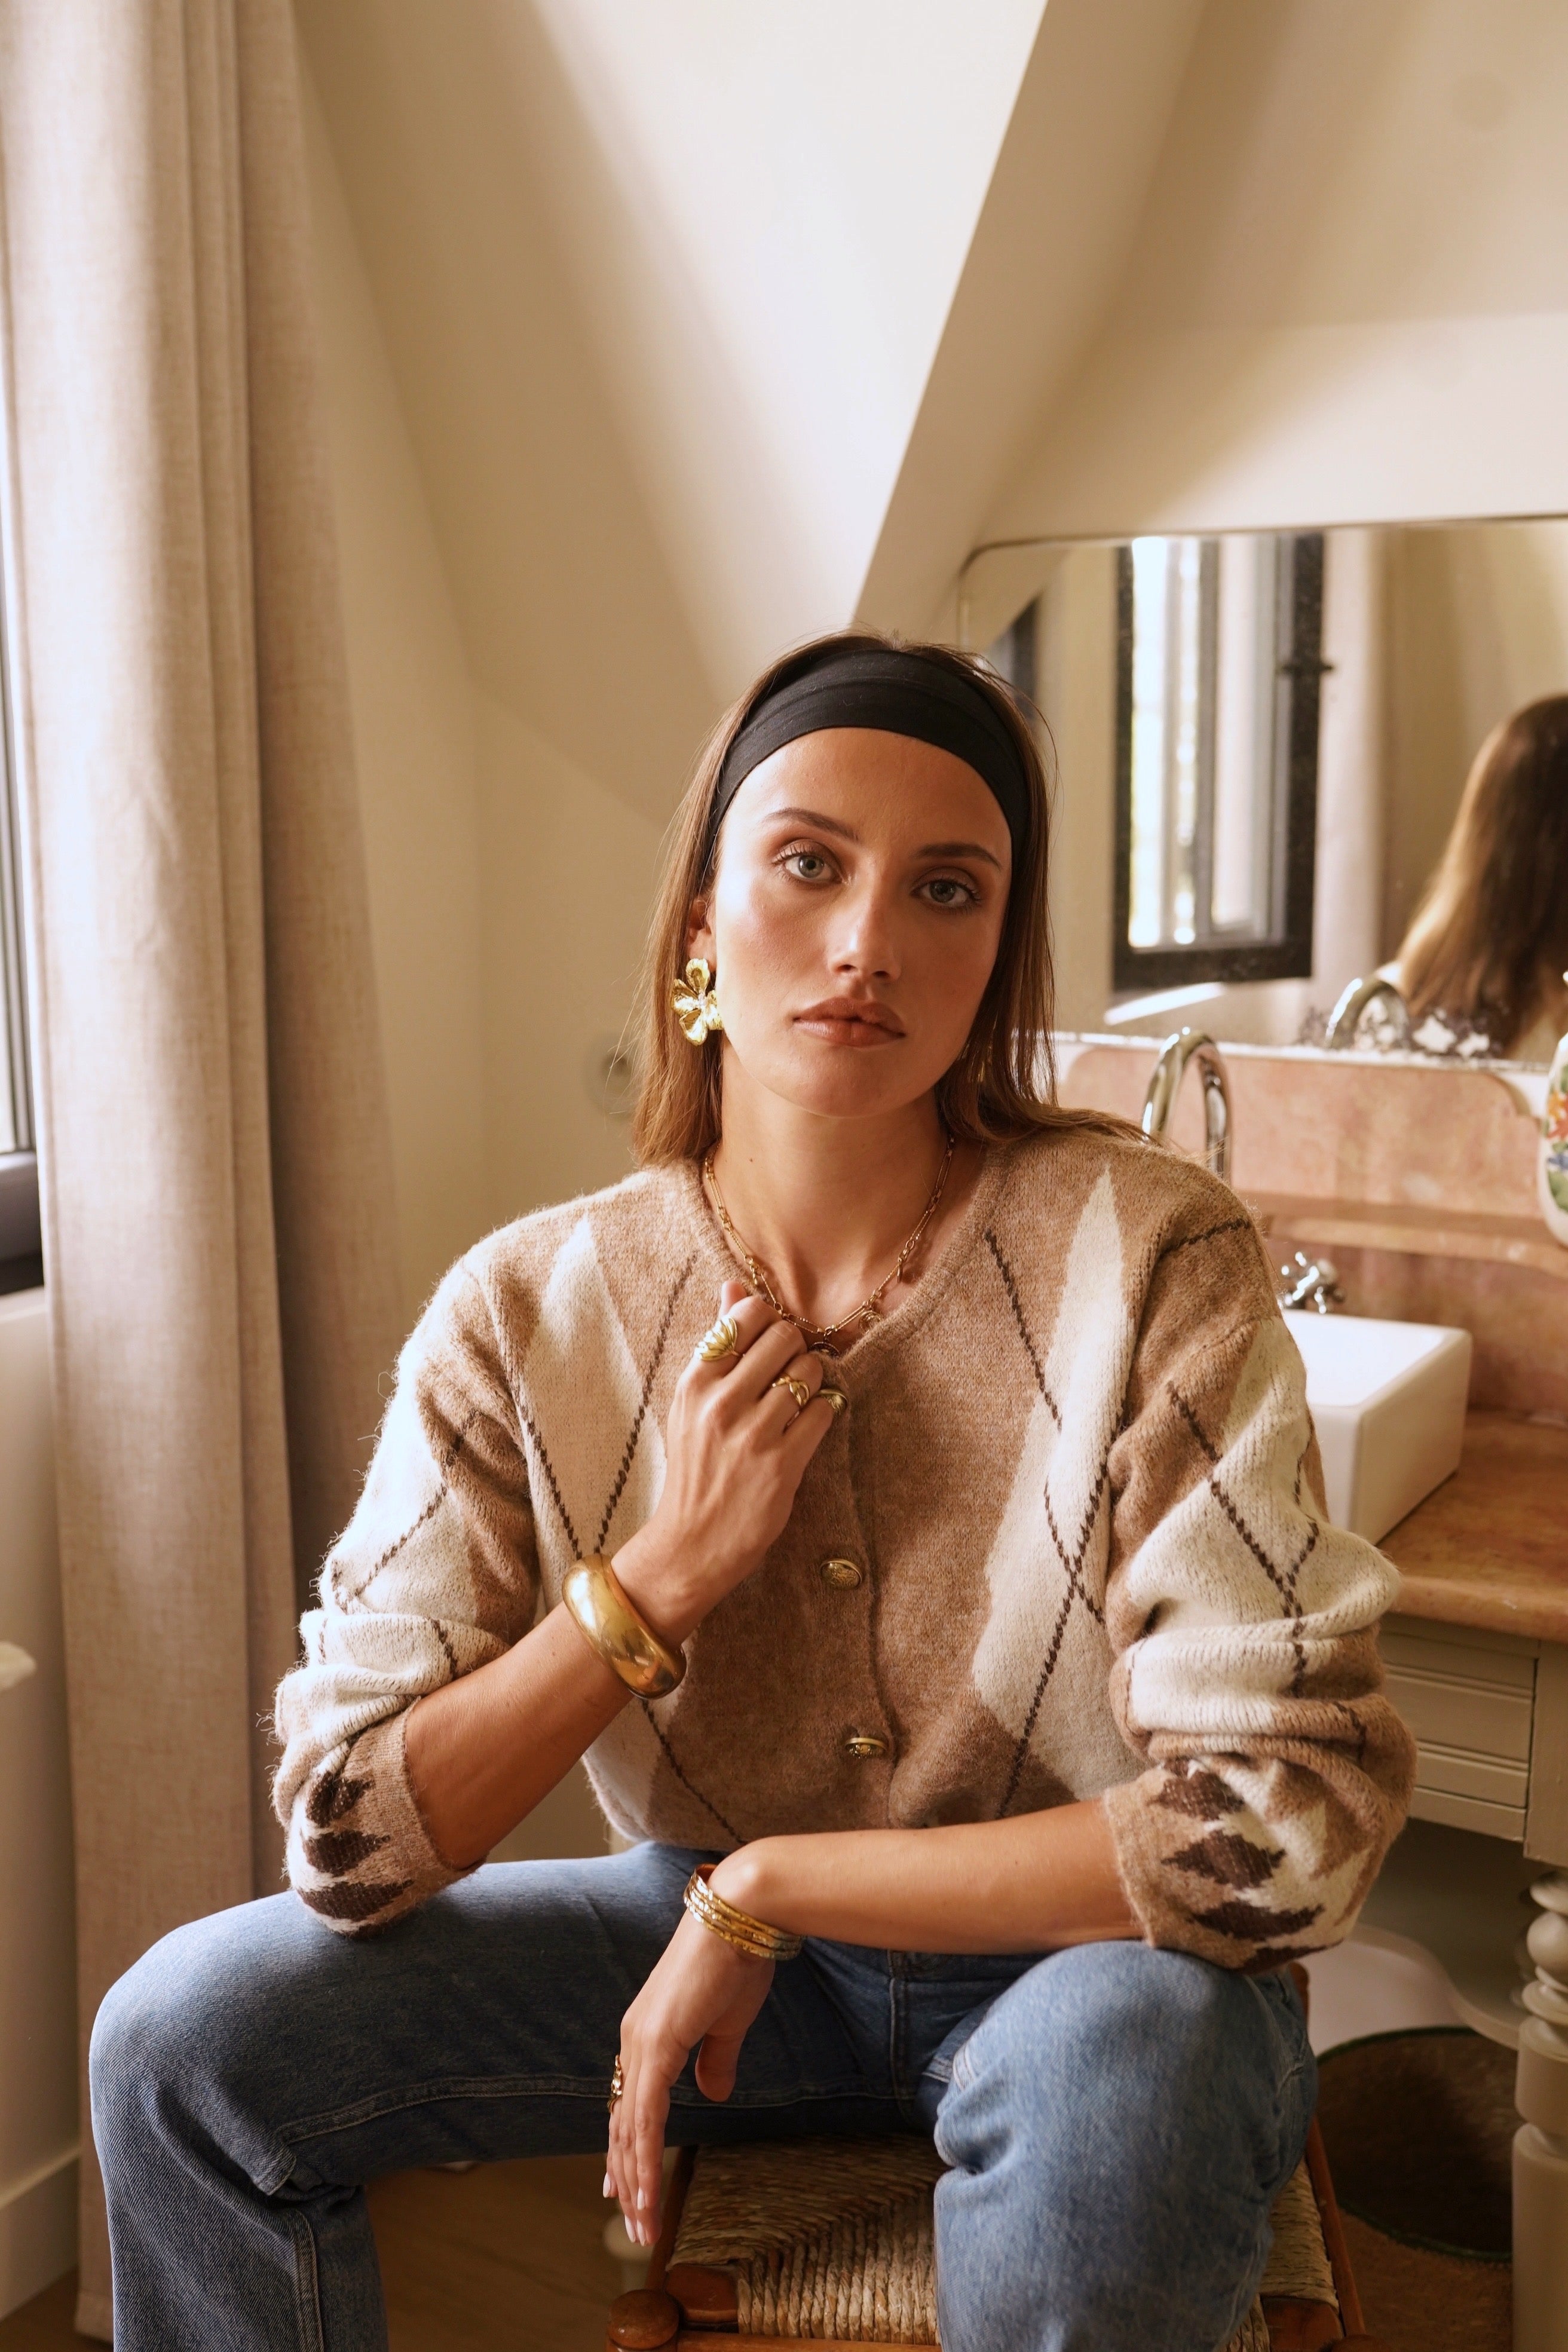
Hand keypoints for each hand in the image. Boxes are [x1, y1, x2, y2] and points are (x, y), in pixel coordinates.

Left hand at [605, 1901, 773, 2245]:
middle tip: (634, 2222)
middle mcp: (634, 2039)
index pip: (630, 2104)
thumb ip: (715, 2061)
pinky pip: (645, 2116)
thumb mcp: (727, 2023)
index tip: (622, 2188)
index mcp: (648, 2034)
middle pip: (622, 2123)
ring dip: (635, 2180)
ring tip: (643, 2224)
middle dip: (627, 2177)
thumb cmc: (738, 1960)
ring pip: (629, 2128)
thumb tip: (711, 2095)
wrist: (742, 1914)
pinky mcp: (656, 2044)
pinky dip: (644, 2159)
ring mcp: (641, 2041)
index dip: (625, 2149)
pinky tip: (647, 2192)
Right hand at [614, 1281, 835, 1641]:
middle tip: (787, 1374)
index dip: (770, 1323)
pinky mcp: (783, 1464)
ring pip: (809, 1371)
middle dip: (795, 1350)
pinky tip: (806, 1428)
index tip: (769, 1345)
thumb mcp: (691, 1401)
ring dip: (812, 1383)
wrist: (690, 1541)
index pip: (748, 1314)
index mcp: (695, 1381)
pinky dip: (823, 1414)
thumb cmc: (695, 1465)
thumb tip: (734, 1285)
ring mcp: (753, 1434)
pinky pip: (824, 1412)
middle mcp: (721, 1402)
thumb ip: (717, 1342)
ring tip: (796, 1403)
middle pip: (786, 1336)